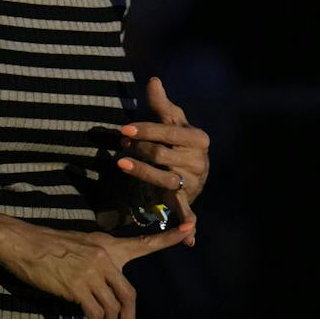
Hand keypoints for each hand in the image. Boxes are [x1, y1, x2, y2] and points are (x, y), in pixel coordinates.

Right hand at [0, 212, 190, 318]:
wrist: (24, 243)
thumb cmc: (48, 246)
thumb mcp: (81, 245)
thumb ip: (99, 260)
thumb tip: (106, 283)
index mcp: (109, 245)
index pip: (144, 242)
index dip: (169, 239)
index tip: (190, 230)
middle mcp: (106, 257)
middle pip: (129, 295)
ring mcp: (93, 272)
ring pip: (113, 309)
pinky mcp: (78, 287)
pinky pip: (96, 315)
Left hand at [119, 76, 210, 242]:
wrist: (191, 165)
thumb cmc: (176, 138)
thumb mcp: (171, 119)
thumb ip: (161, 103)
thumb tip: (153, 80)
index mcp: (198, 137)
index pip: (168, 131)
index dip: (145, 129)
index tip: (124, 129)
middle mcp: (199, 160)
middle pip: (162, 155)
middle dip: (139, 150)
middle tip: (120, 145)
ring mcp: (194, 182)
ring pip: (163, 179)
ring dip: (141, 173)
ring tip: (119, 164)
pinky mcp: (185, 199)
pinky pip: (188, 212)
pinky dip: (189, 225)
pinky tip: (189, 238)